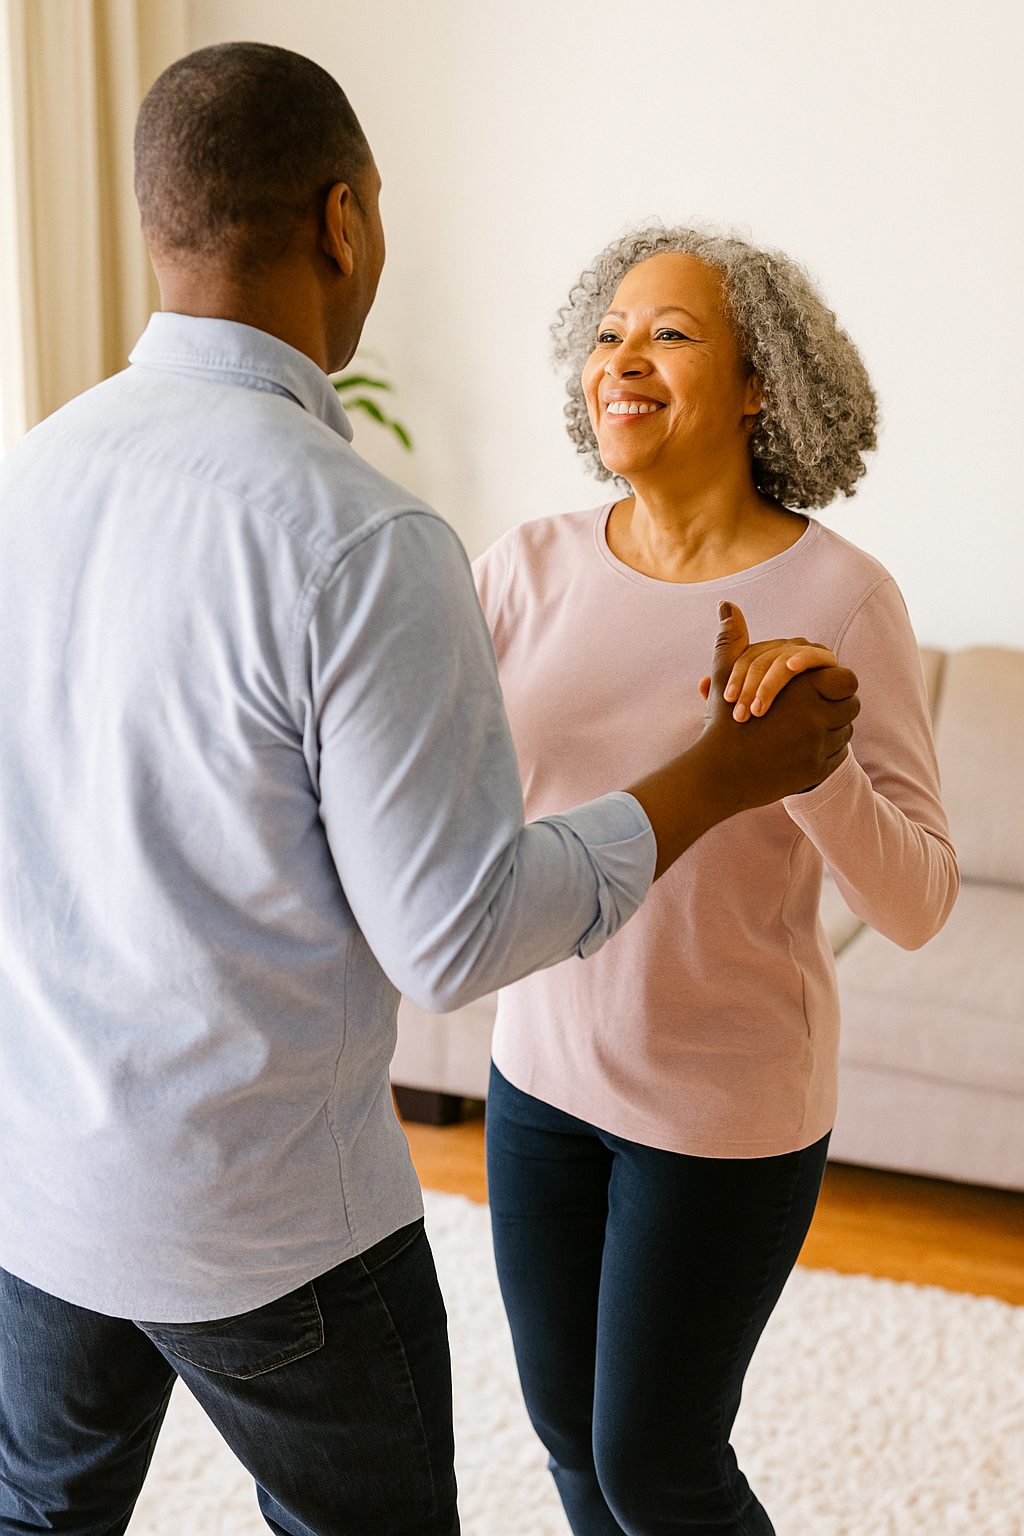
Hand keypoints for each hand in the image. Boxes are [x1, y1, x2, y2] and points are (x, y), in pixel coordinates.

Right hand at [697, 601, 858, 811]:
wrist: (717, 776)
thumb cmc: (722, 722)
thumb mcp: (727, 676)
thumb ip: (733, 640)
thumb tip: (727, 605)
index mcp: (801, 689)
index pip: (846, 680)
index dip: (835, 682)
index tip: (819, 688)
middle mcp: (815, 718)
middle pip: (849, 707)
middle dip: (835, 707)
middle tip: (813, 710)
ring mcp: (817, 747)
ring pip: (844, 732)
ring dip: (831, 730)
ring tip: (804, 731)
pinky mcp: (816, 773)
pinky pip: (837, 757)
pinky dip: (825, 753)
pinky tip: (802, 751)